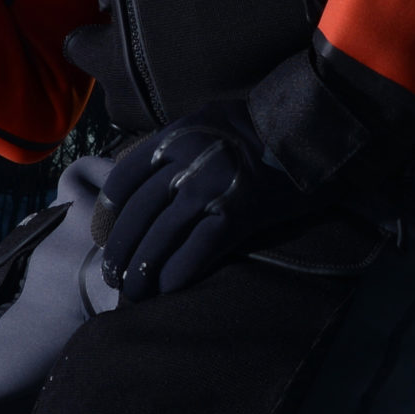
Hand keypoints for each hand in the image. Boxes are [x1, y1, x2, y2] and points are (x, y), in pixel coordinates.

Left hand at [96, 99, 304, 301]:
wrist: (309, 129)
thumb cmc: (258, 127)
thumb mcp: (206, 121)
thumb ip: (175, 146)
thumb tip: (148, 182)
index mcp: (174, 138)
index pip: (125, 180)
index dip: (110, 214)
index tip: (105, 236)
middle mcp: (186, 162)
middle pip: (138, 216)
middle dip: (120, 252)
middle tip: (113, 277)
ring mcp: (210, 189)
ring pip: (160, 238)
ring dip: (142, 272)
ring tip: (134, 292)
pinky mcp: (236, 215)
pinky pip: (196, 252)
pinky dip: (177, 274)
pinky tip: (168, 289)